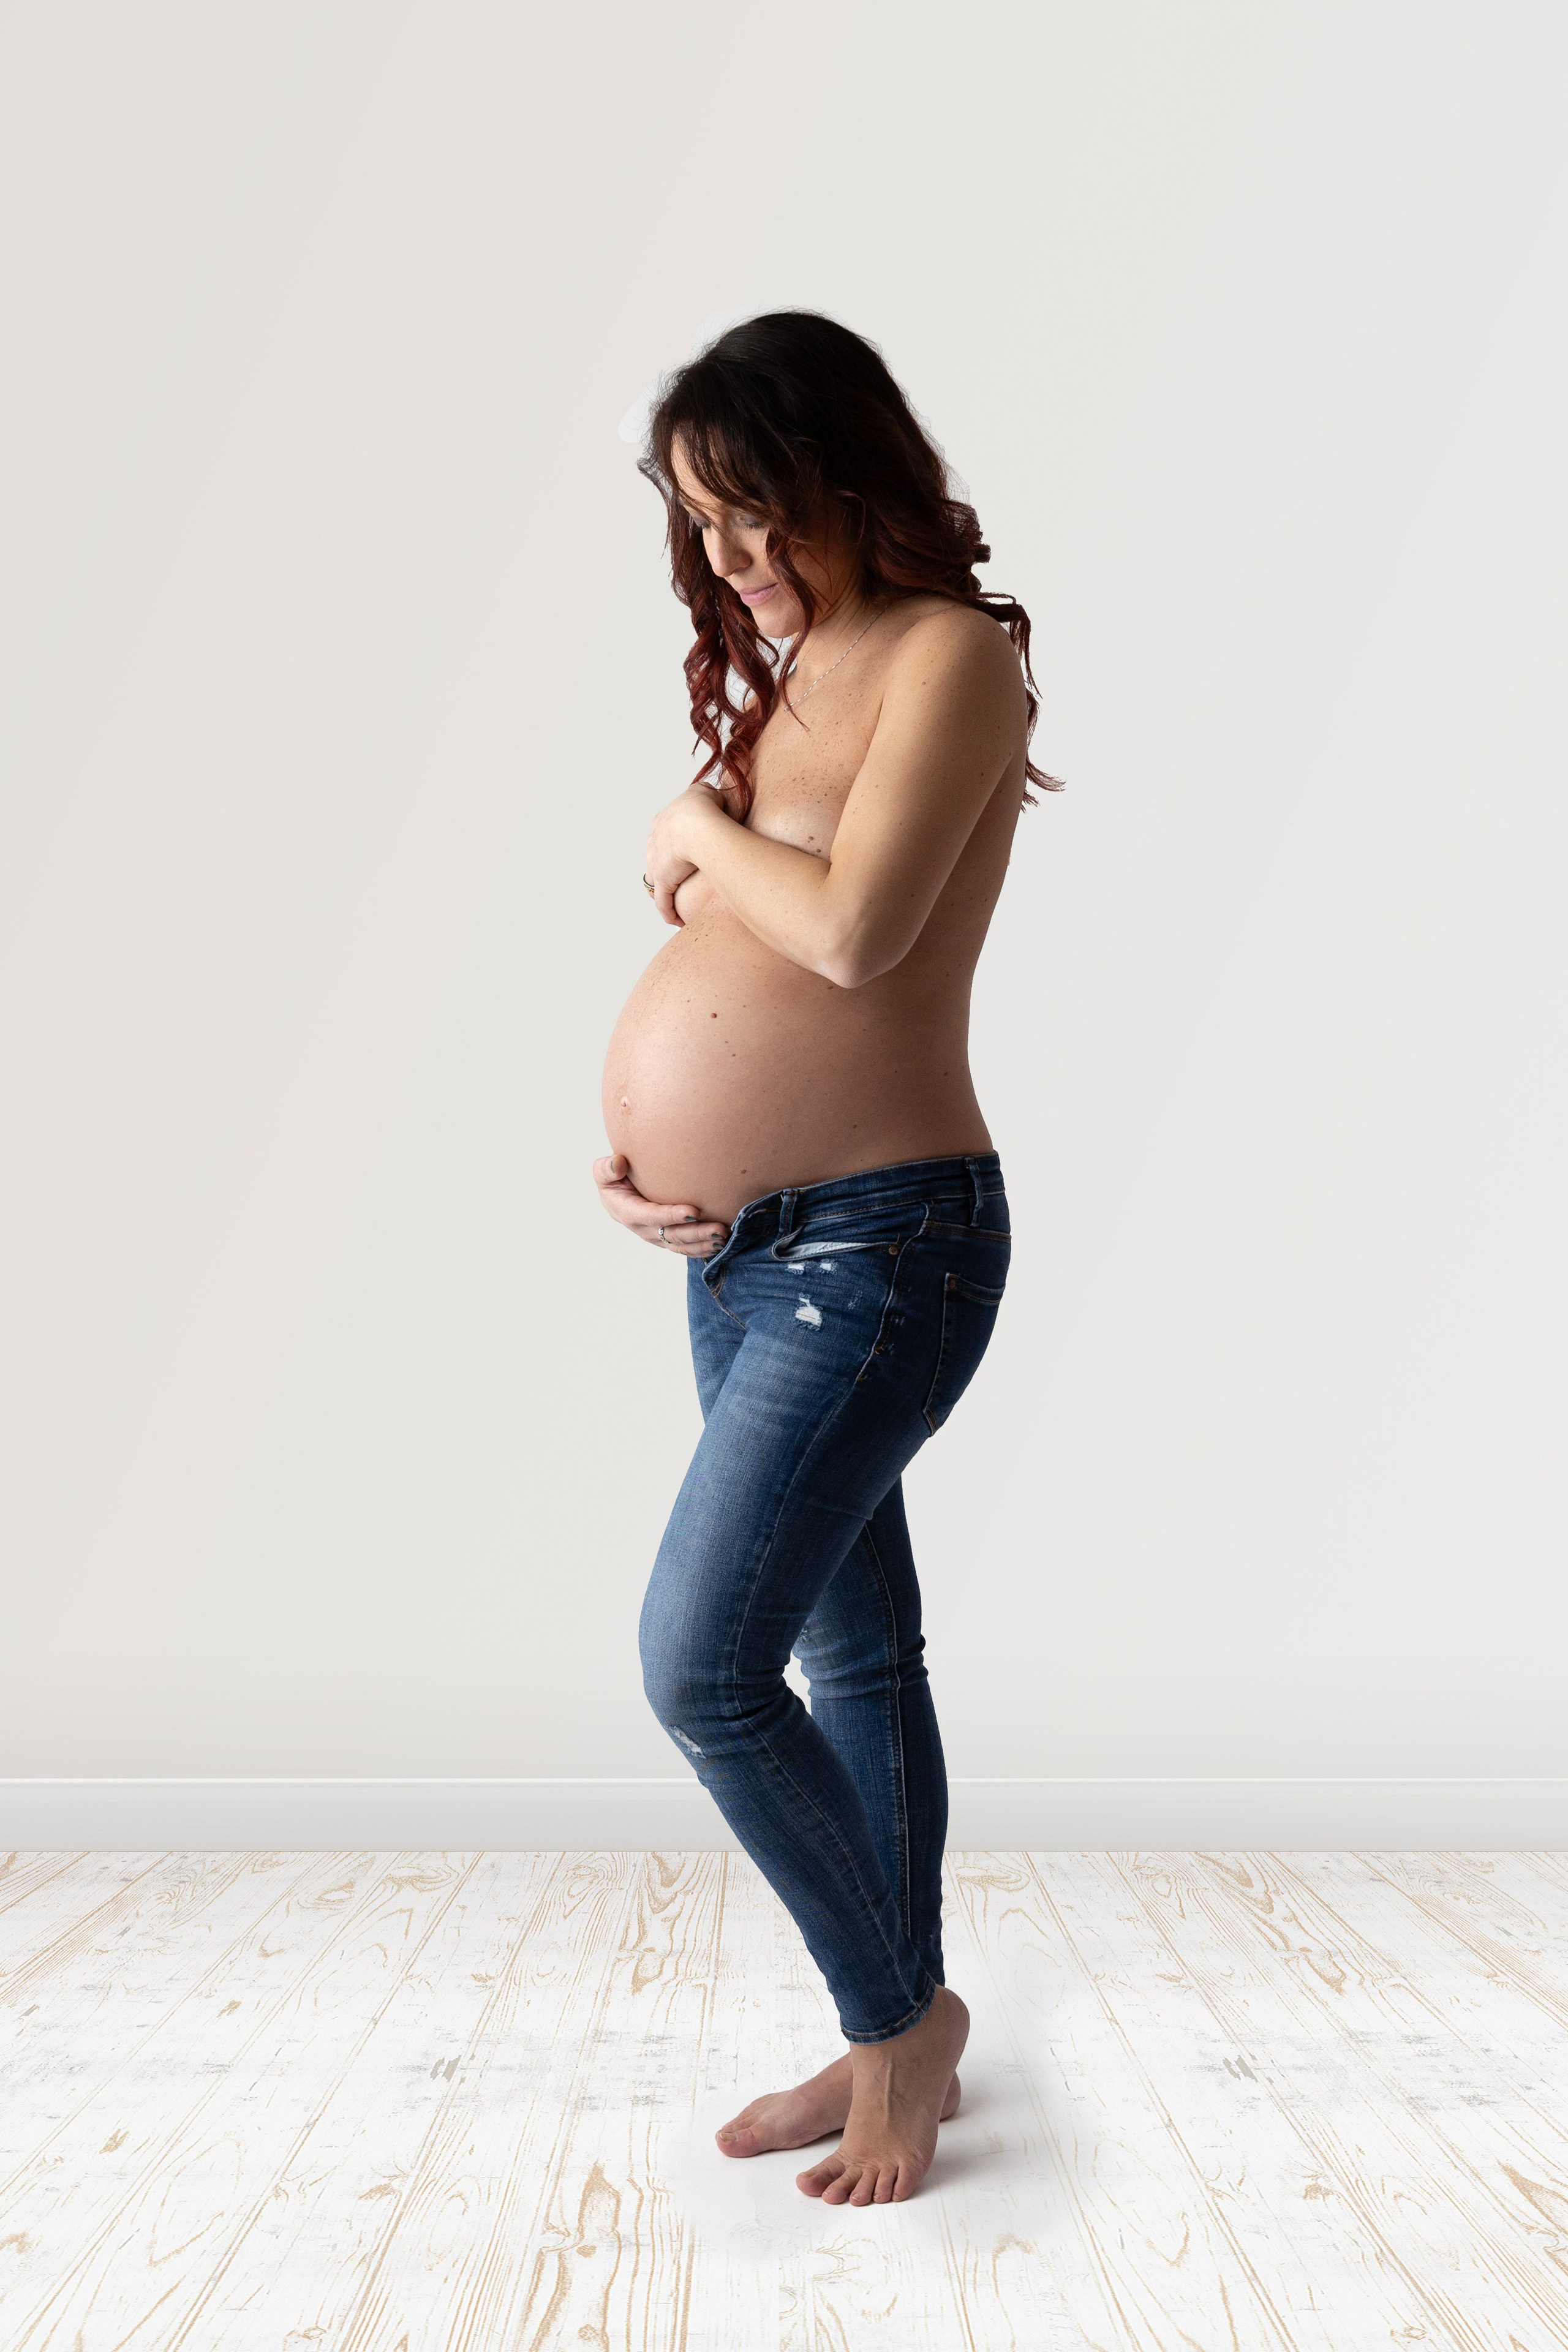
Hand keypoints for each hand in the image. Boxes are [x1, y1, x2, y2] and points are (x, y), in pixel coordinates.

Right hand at [591, 1154, 729, 1256]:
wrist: (619, 1193)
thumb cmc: (614, 1179)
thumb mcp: (603, 1172)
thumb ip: (607, 1168)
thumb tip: (619, 1164)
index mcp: (628, 1213)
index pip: (652, 1216)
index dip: (672, 1216)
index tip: (694, 1211)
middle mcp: (644, 1230)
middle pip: (672, 1236)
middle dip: (697, 1233)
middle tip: (720, 1228)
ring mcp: (657, 1237)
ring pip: (682, 1246)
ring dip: (704, 1243)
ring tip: (724, 1237)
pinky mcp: (667, 1239)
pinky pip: (686, 1249)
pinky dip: (703, 1248)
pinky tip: (720, 1245)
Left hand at [643, 782, 728, 926]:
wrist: (698, 825)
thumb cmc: (704, 808)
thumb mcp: (705, 792)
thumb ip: (706, 793)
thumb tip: (711, 794)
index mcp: (662, 822)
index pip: (662, 834)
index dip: (671, 843)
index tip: (683, 851)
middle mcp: (654, 843)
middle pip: (656, 858)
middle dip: (665, 869)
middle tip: (680, 877)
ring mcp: (656, 863)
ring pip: (656, 882)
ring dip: (665, 892)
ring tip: (677, 902)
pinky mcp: (662, 882)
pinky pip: (662, 902)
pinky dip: (668, 912)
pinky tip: (676, 921)